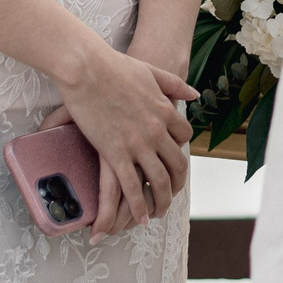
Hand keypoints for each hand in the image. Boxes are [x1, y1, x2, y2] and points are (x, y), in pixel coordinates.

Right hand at [52, 40, 194, 239]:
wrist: (87, 67)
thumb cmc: (114, 66)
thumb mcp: (152, 72)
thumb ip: (174, 84)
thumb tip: (194, 94)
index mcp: (165, 110)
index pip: (184, 137)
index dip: (181, 149)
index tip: (174, 158)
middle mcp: (156, 131)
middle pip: (177, 165)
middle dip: (177, 184)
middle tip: (172, 194)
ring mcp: (138, 144)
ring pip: (159, 181)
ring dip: (162, 201)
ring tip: (159, 213)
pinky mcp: (115, 153)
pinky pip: (133, 187)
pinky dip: (139, 206)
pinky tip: (140, 217)